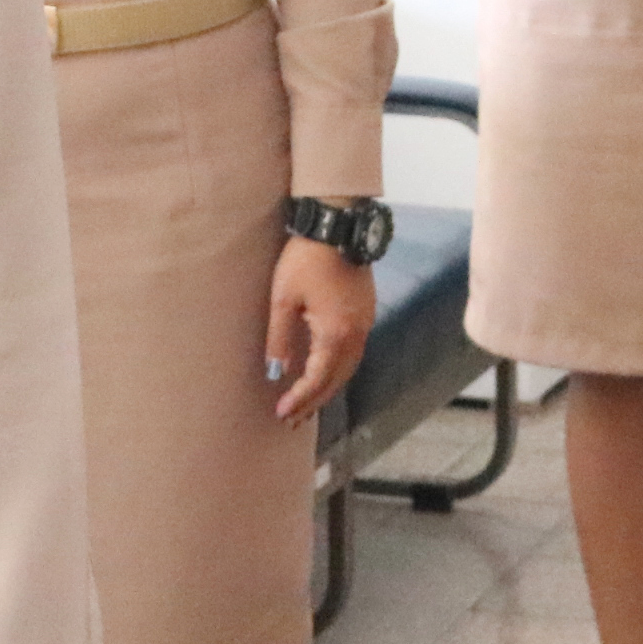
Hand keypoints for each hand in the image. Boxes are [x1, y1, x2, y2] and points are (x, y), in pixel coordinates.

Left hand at [266, 235, 376, 423]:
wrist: (337, 225)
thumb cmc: (306, 259)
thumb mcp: (283, 299)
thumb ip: (280, 339)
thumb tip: (276, 373)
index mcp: (336, 334)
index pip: (317, 379)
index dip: (300, 399)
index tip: (281, 413)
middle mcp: (356, 334)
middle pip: (336, 379)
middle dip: (314, 401)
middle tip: (293, 419)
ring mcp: (365, 322)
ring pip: (348, 367)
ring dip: (328, 387)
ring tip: (309, 402)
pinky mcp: (366, 311)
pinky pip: (354, 351)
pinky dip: (339, 368)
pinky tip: (326, 370)